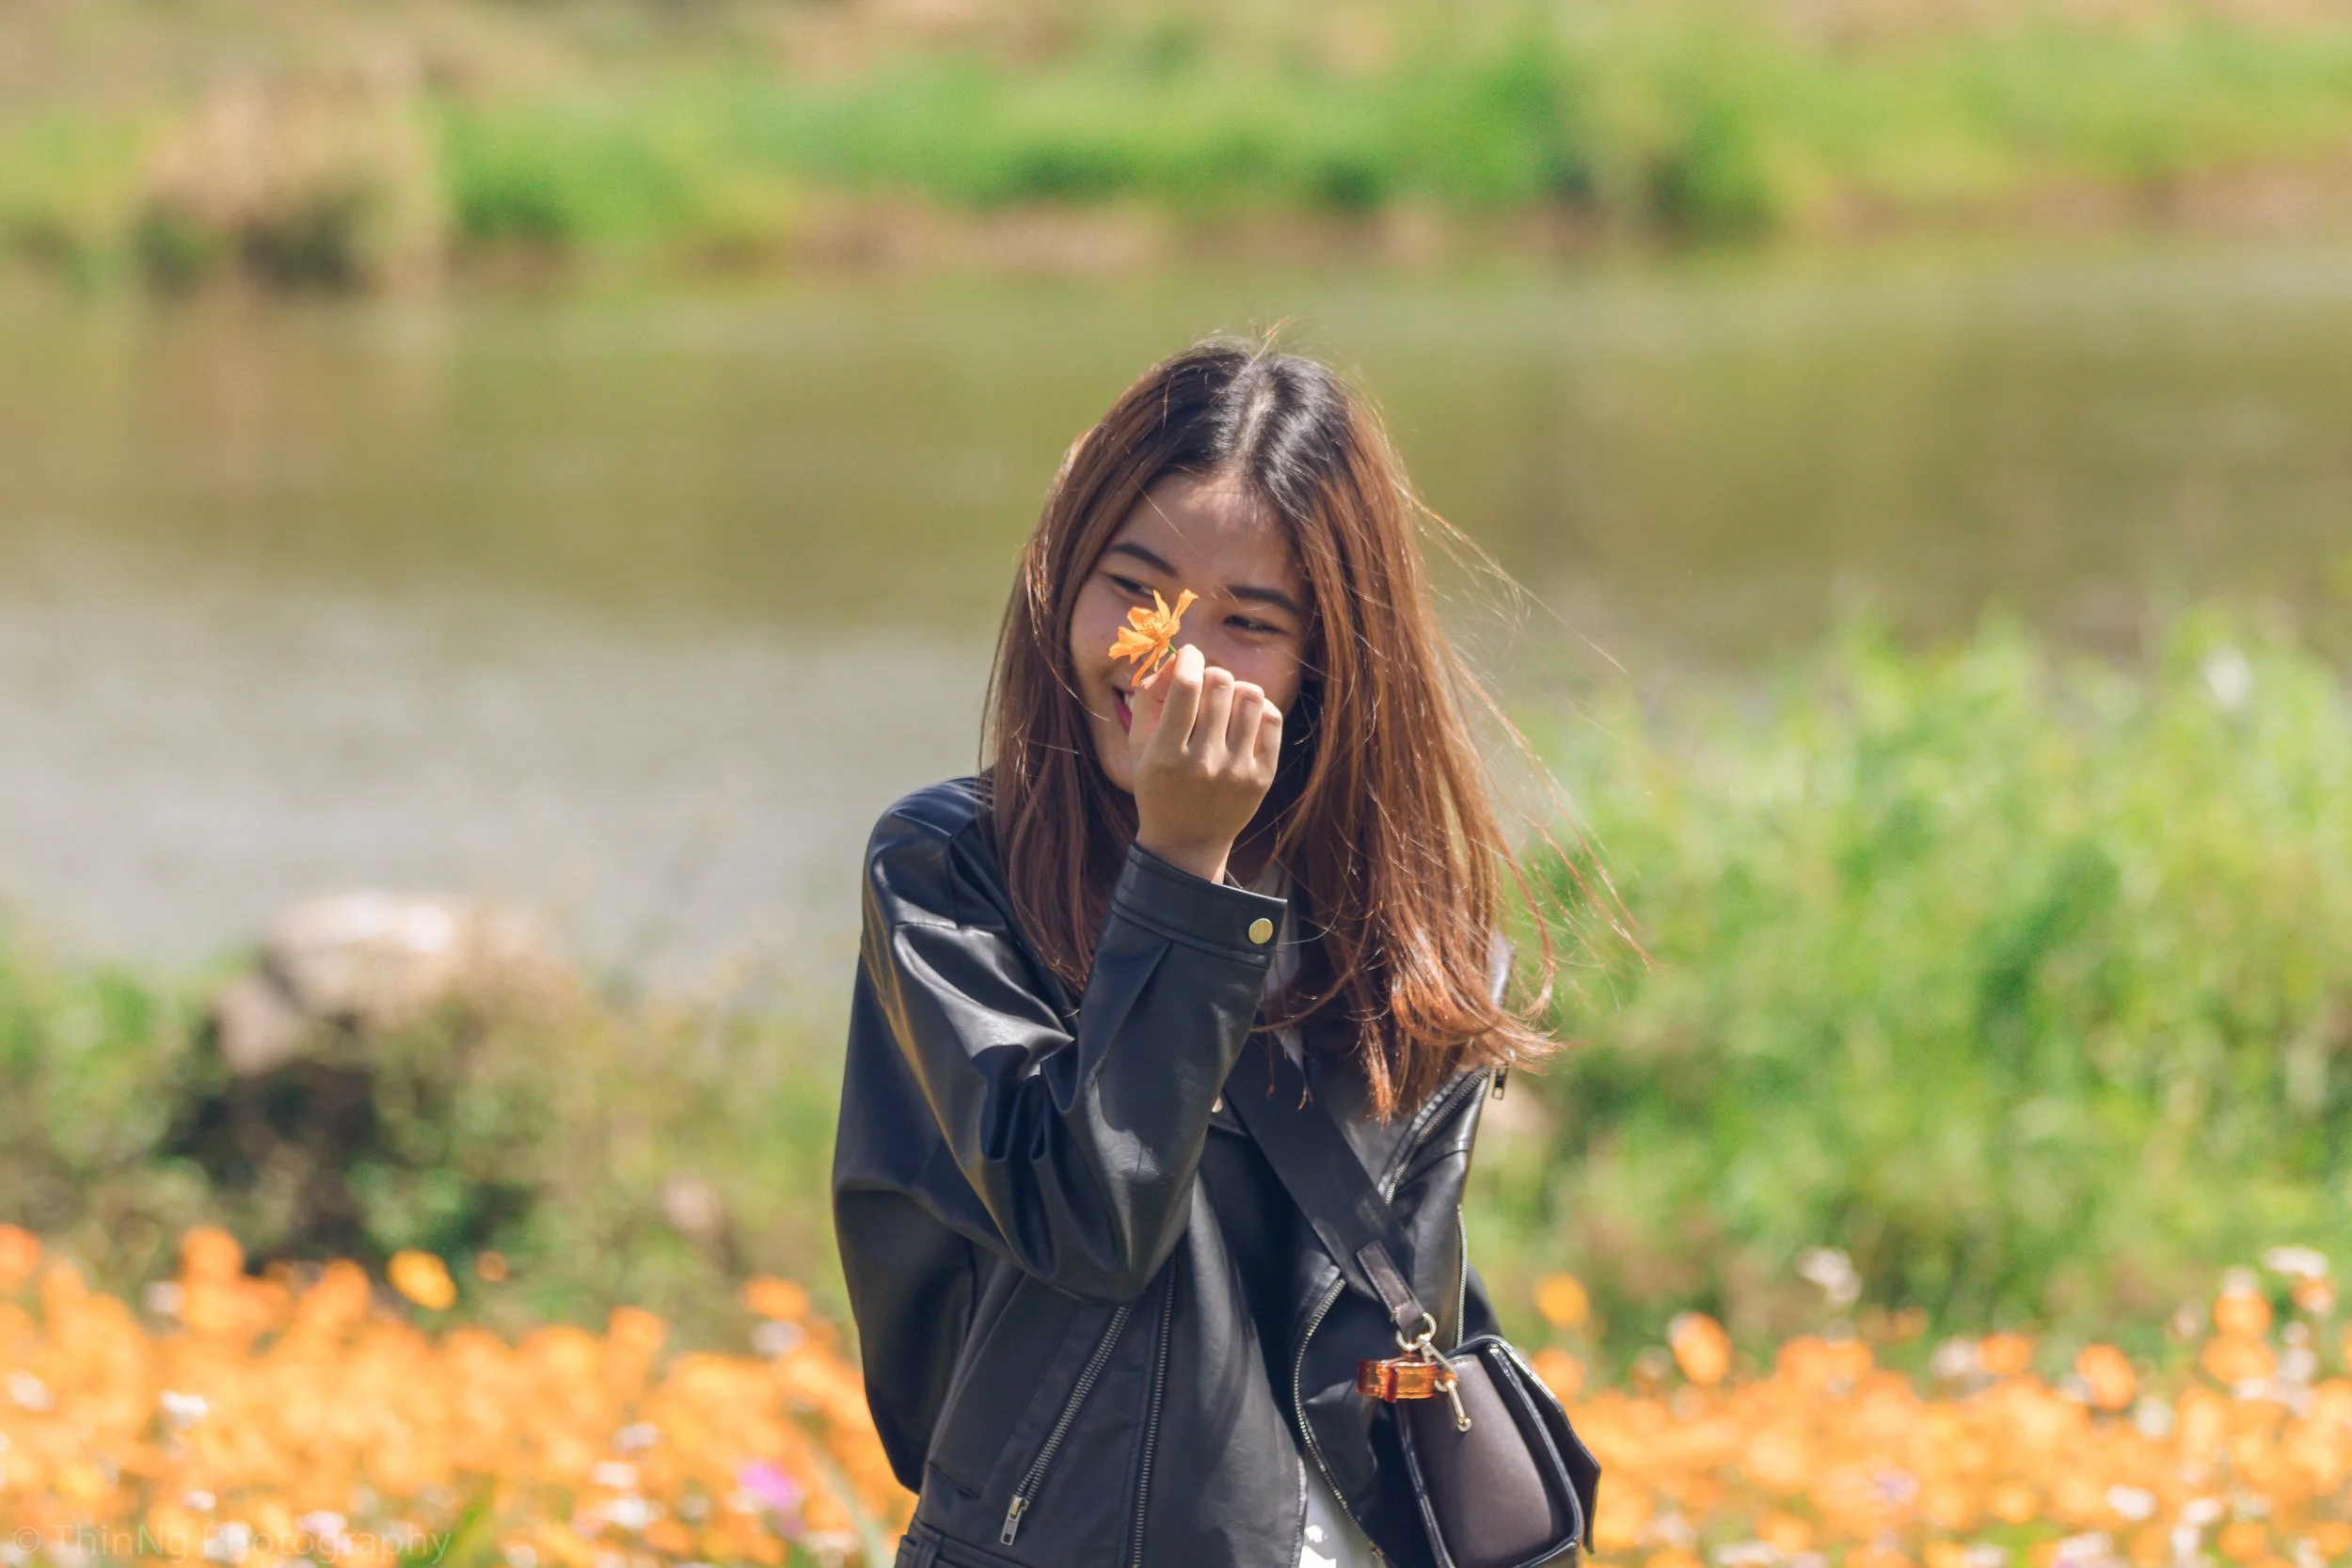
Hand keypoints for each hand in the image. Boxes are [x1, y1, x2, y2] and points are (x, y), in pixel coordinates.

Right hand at [1127, 643, 1283, 884]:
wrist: (1187, 841)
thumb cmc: (1158, 785)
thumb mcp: (1139, 746)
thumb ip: (1149, 698)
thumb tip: (1177, 658)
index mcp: (1167, 754)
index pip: (1186, 686)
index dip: (1188, 658)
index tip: (1188, 655)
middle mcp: (1204, 763)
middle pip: (1221, 684)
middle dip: (1211, 673)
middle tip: (1205, 684)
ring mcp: (1237, 771)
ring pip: (1251, 696)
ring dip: (1236, 689)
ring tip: (1226, 703)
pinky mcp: (1262, 777)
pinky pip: (1271, 719)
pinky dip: (1258, 709)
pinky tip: (1243, 719)